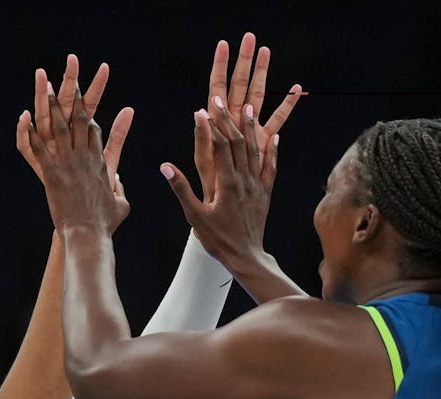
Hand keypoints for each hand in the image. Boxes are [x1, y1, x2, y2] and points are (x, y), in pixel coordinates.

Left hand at [20, 63, 129, 233]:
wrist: (89, 234)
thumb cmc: (105, 224)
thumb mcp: (121, 205)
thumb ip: (120, 189)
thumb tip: (119, 182)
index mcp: (101, 164)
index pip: (95, 132)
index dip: (88, 115)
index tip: (83, 103)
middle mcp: (86, 158)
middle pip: (81, 122)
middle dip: (75, 99)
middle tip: (70, 79)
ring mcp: (69, 165)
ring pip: (60, 128)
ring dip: (52, 107)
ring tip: (46, 88)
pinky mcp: (53, 174)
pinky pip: (40, 149)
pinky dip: (31, 132)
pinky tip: (24, 117)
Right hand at [162, 33, 300, 264]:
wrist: (247, 258)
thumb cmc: (218, 240)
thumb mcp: (195, 216)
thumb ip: (181, 189)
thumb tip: (165, 166)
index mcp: (227, 184)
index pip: (221, 146)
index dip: (213, 125)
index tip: (204, 108)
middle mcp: (245, 180)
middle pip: (239, 142)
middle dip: (229, 119)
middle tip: (221, 99)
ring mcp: (257, 186)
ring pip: (255, 150)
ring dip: (251, 128)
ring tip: (248, 106)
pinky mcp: (266, 193)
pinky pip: (270, 167)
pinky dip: (272, 149)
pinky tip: (275, 136)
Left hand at [194, 32, 301, 193]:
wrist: (229, 215)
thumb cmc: (212, 191)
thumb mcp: (205, 165)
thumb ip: (203, 139)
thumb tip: (200, 111)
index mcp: (217, 126)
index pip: (217, 89)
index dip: (220, 67)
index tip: (224, 44)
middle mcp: (233, 125)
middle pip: (239, 87)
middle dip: (244, 62)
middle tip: (251, 37)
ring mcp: (249, 133)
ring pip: (258, 97)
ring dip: (263, 75)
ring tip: (267, 51)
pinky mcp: (263, 144)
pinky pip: (276, 121)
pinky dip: (285, 106)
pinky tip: (296, 89)